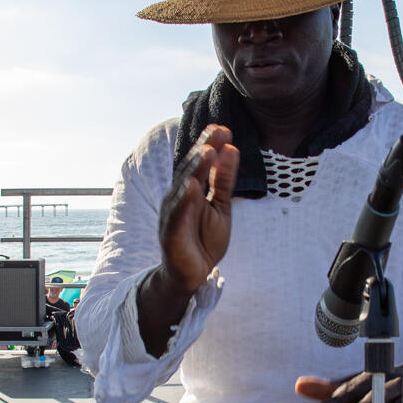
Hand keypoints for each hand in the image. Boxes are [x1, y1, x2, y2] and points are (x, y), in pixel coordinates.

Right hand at [156, 124, 237, 292]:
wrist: (193, 274)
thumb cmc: (204, 238)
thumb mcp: (220, 206)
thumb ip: (223, 180)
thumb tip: (231, 149)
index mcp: (191, 189)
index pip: (200, 163)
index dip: (210, 144)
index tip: (223, 128)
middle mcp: (178, 197)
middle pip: (191, 169)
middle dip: (204, 150)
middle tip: (218, 131)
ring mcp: (173, 214)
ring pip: (183, 188)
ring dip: (194, 169)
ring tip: (207, 151)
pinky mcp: (171, 234)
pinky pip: (178, 215)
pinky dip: (184, 200)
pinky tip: (192, 186)